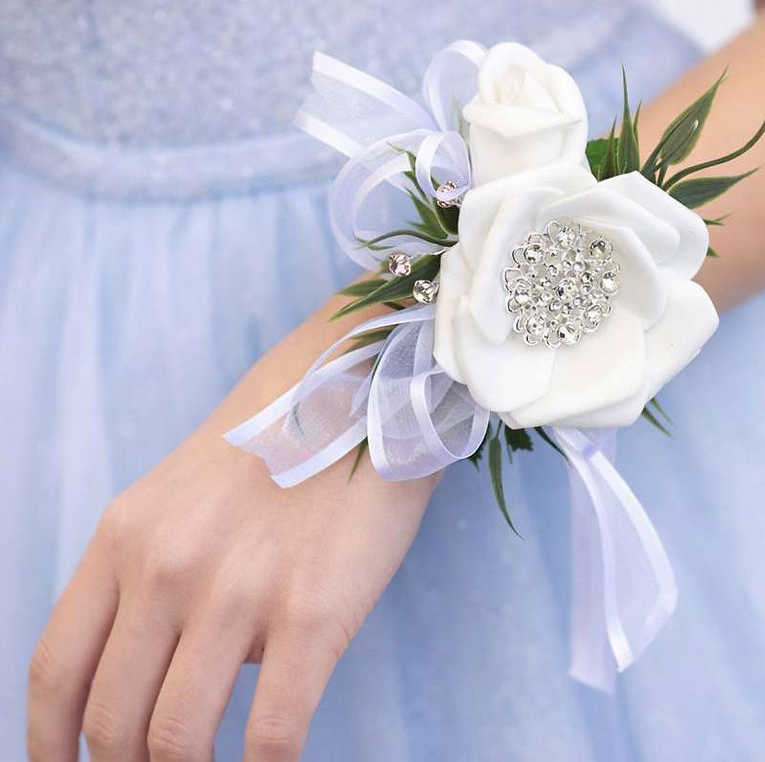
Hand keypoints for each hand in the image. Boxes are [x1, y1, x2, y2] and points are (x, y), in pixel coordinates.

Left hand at [27, 302, 437, 760]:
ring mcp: (237, 589)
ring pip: (180, 741)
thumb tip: (176, 668)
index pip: (57, 671)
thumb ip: (157, 571)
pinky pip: (272, 734)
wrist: (365, 383)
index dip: (53, 744)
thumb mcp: (187, 489)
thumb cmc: (283, 439)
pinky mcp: (312, 610)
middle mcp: (167, 566)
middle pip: (114, 719)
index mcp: (126, 533)